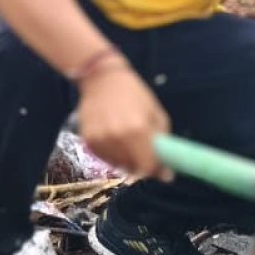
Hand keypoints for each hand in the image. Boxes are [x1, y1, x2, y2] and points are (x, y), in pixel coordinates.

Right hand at [76, 65, 169, 179]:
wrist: (102, 78)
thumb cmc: (134, 94)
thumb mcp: (156, 114)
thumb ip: (162, 143)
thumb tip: (166, 175)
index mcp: (137, 128)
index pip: (147, 166)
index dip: (154, 168)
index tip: (157, 164)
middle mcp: (117, 136)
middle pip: (133, 168)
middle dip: (141, 164)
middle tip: (142, 150)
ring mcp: (100, 138)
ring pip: (118, 165)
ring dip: (127, 159)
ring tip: (127, 139)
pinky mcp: (88, 139)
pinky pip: (105, 158)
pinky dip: (113, 153)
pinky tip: (114, 137)